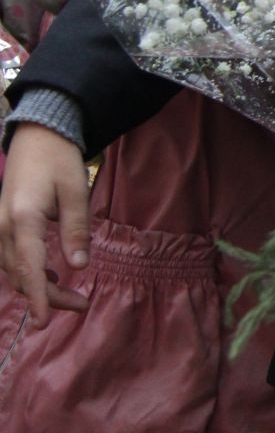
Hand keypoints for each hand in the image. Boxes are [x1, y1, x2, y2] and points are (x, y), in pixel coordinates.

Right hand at [0, 124, 91, 326]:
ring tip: (70, 297)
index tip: (46, 323)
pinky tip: (51, 277)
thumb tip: (80, 265)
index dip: (38, 298)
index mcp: (22, 219)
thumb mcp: (75, 191)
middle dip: (47, 296)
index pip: (28, 268)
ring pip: (13, 270)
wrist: (37, 137)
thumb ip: (76, 229)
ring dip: (37, 287)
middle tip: (80, 305)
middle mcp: (3, 227)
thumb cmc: (59, 161)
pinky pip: (10, 259)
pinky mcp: (1, 226)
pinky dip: (28, 272)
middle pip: (20, 274)